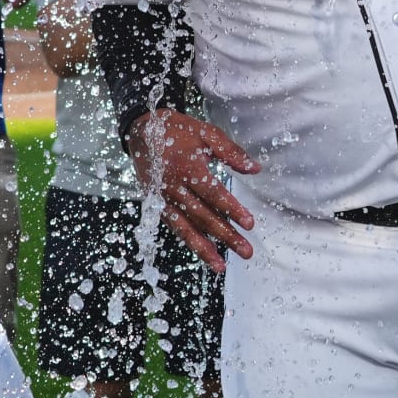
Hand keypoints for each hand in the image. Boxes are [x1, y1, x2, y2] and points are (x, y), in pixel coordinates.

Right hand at [129, 109, 260, 269]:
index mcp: (188, 167)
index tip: (249, 223)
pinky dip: (188, 240)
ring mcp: (163, 198)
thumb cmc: (176, 130)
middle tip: (245, 251)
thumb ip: (231, 152)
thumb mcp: (206, 133)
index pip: (214, 194)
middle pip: (203, 216)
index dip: (232, 210)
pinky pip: (174, 226)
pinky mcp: (156, 204)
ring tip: (221, 266)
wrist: (141, 131)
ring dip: (204, 249)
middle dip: (226, 235)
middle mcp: (174, 187)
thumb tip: (255, 169)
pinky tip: (203, 252)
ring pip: (185, 227)